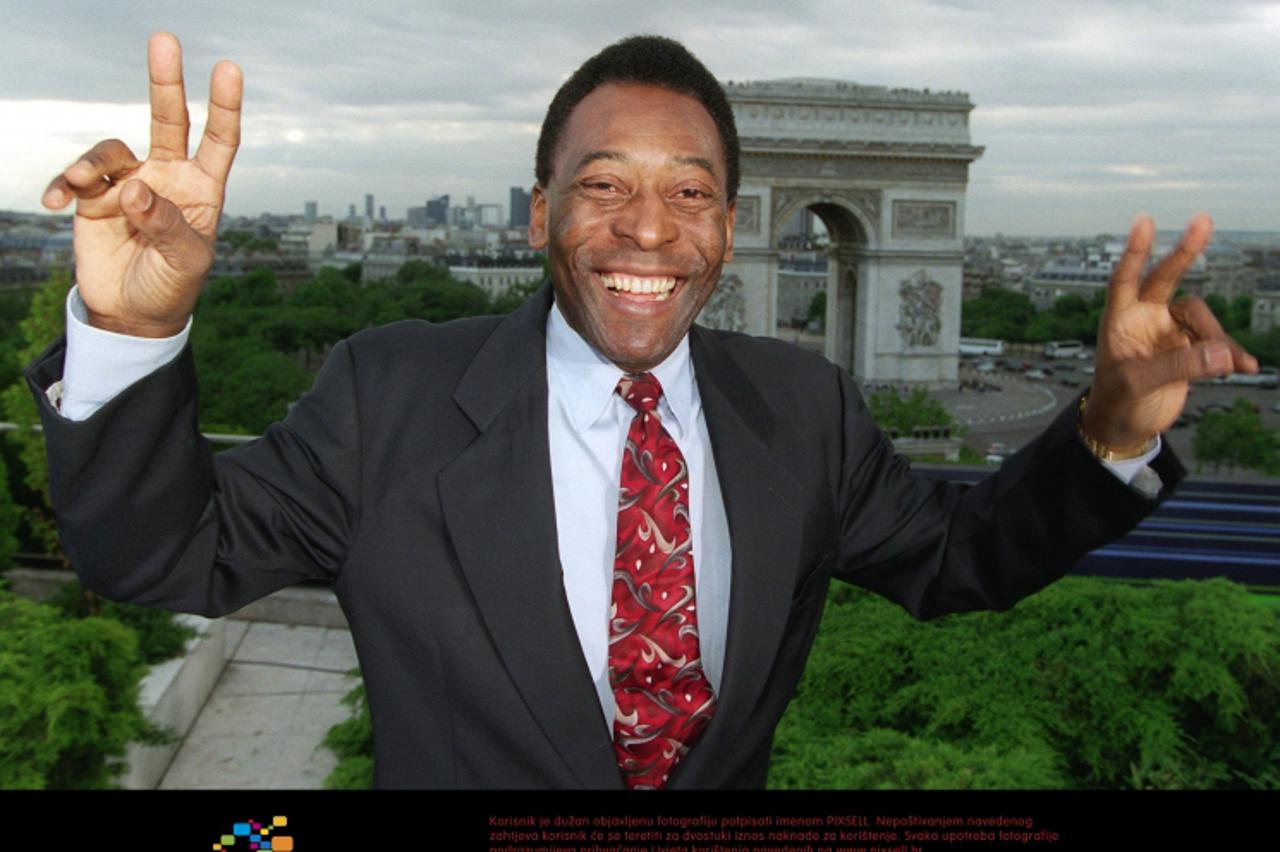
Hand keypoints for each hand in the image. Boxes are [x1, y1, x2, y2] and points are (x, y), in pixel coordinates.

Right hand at [41, 32, 241, 336]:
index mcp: (202, 191)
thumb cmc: (172, 287)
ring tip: (78, 186)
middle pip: (168, 120)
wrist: (132, 314)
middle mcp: (167, 178)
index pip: (218, 142)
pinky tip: (54, 202)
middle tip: (165, 39)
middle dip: (166, 81)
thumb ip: (165, 225)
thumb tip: (135, 189)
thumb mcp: (183, 262)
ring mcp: (129, 184)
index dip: (225, 107)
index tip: (228, 69)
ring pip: (111, 150)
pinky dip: (62, 183)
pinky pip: (75, 177)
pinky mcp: (94, 197)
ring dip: (91, 162)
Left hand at [1081, 212, 1258, 452]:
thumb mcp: (1137, 385)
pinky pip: (1216, 344)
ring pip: (1202, 319)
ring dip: (1217, 339)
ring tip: (1227, 367)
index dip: (1134, 252)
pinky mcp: (1189, 349)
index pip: (1124, 280)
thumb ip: (1177, 366)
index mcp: (1119, 320)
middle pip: (1166, 278)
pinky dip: (1231, 355)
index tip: (1144, 221)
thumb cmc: (1116, 402)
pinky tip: (1245, 367)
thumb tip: (1222, 354)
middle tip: (1202, 220)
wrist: (1125, 426)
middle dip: (1185, 251)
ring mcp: (1168, 331)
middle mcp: (1144, 318)